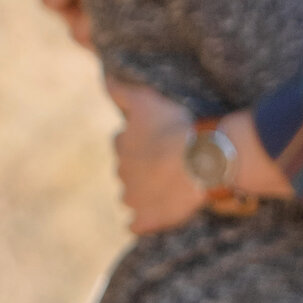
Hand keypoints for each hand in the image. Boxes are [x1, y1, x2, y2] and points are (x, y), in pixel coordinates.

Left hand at [107, 79, 207, 233]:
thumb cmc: (174, 127)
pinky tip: (149, 220)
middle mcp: (123, 172)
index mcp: (122, 145)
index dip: (136, 142)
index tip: (153, 141)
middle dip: (139, 169)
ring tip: (162, 191)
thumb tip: (103, 77)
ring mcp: (135, 197)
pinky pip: (138, 224)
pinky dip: (142, 222)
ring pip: (130, 196)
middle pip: (126, 171)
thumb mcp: (146, 98)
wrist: (199, 162)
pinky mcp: (148, 219)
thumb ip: (121, 89)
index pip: (122, 143)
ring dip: (142, 194)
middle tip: (162, 166)